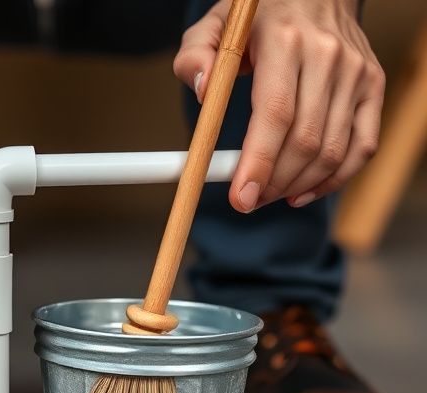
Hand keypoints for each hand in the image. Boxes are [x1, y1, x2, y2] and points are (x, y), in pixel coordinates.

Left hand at [173, 0, 383, 211]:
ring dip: (298, 186)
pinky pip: (362, 146)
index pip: (275, 114)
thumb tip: (202, 92)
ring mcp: (356, 73)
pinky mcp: (373, 86)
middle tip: (247, 200)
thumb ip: (194, 57)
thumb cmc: (256, 18)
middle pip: (305, 140)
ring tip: (268, 195)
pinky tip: (303, 191)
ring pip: (333, 150)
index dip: (258, 163)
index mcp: (285, 42)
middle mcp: (328, 57)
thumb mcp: (214, 27)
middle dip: (273, 183)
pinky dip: (334, 179)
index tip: (240, 197)